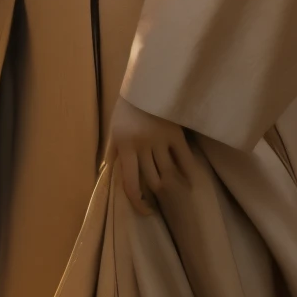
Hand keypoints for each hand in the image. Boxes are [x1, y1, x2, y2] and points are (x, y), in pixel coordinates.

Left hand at [108, 96, 194, 215]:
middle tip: (157, 199)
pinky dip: (188, 173)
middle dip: (155, 193)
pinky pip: (184, 159)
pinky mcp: (176, 134)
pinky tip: (189, 183)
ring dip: (171, 185)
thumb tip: (106, 175)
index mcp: (125, 146)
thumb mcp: (113, 131)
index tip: (145, 211)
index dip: (137, 202)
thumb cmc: (126, 110)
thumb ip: (111, 153)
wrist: (146, 85)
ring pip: (168, 172)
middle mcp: (143, 146)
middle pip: (152, 179)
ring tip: (171, 192)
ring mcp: (161, 140)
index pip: (130, 182)